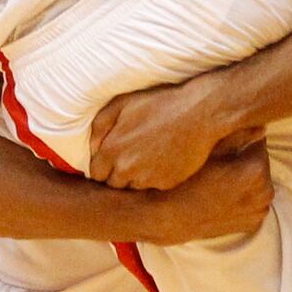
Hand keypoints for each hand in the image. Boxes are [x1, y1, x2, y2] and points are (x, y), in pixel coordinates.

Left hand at [90, 75, 224, 189]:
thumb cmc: (159, 104)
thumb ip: (100, 126)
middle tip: (131, 157)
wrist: (198, 113)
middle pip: (113, 184)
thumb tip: (92, 147)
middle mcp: (126, 169)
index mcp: (112, 150)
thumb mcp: (122, 104)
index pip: (96, 174)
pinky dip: (155, 177)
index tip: (111, 160)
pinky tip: (163, 159)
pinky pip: (153, 187)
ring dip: (136, 177)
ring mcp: (147, 179)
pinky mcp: (166, 184)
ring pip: (132, 187)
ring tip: (148, 156)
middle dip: (117, 174)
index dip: (103, 167)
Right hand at [139, 145, 272, 242]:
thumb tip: (262, 126)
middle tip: (221, 162)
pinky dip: (244, 196)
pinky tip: (225, 195)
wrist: (170, 217)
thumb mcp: (209, 151)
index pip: (259, 143)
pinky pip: (254, 201)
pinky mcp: (253, 223)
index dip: (242, 140)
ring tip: (221, 179)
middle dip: (246, 159)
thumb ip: (237, 135)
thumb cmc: (187, 180)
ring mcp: (259, 210)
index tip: (227, 143)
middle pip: (260, 163)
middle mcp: (264, 192)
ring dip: (246, 178)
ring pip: (258, 183)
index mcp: (256, 170)